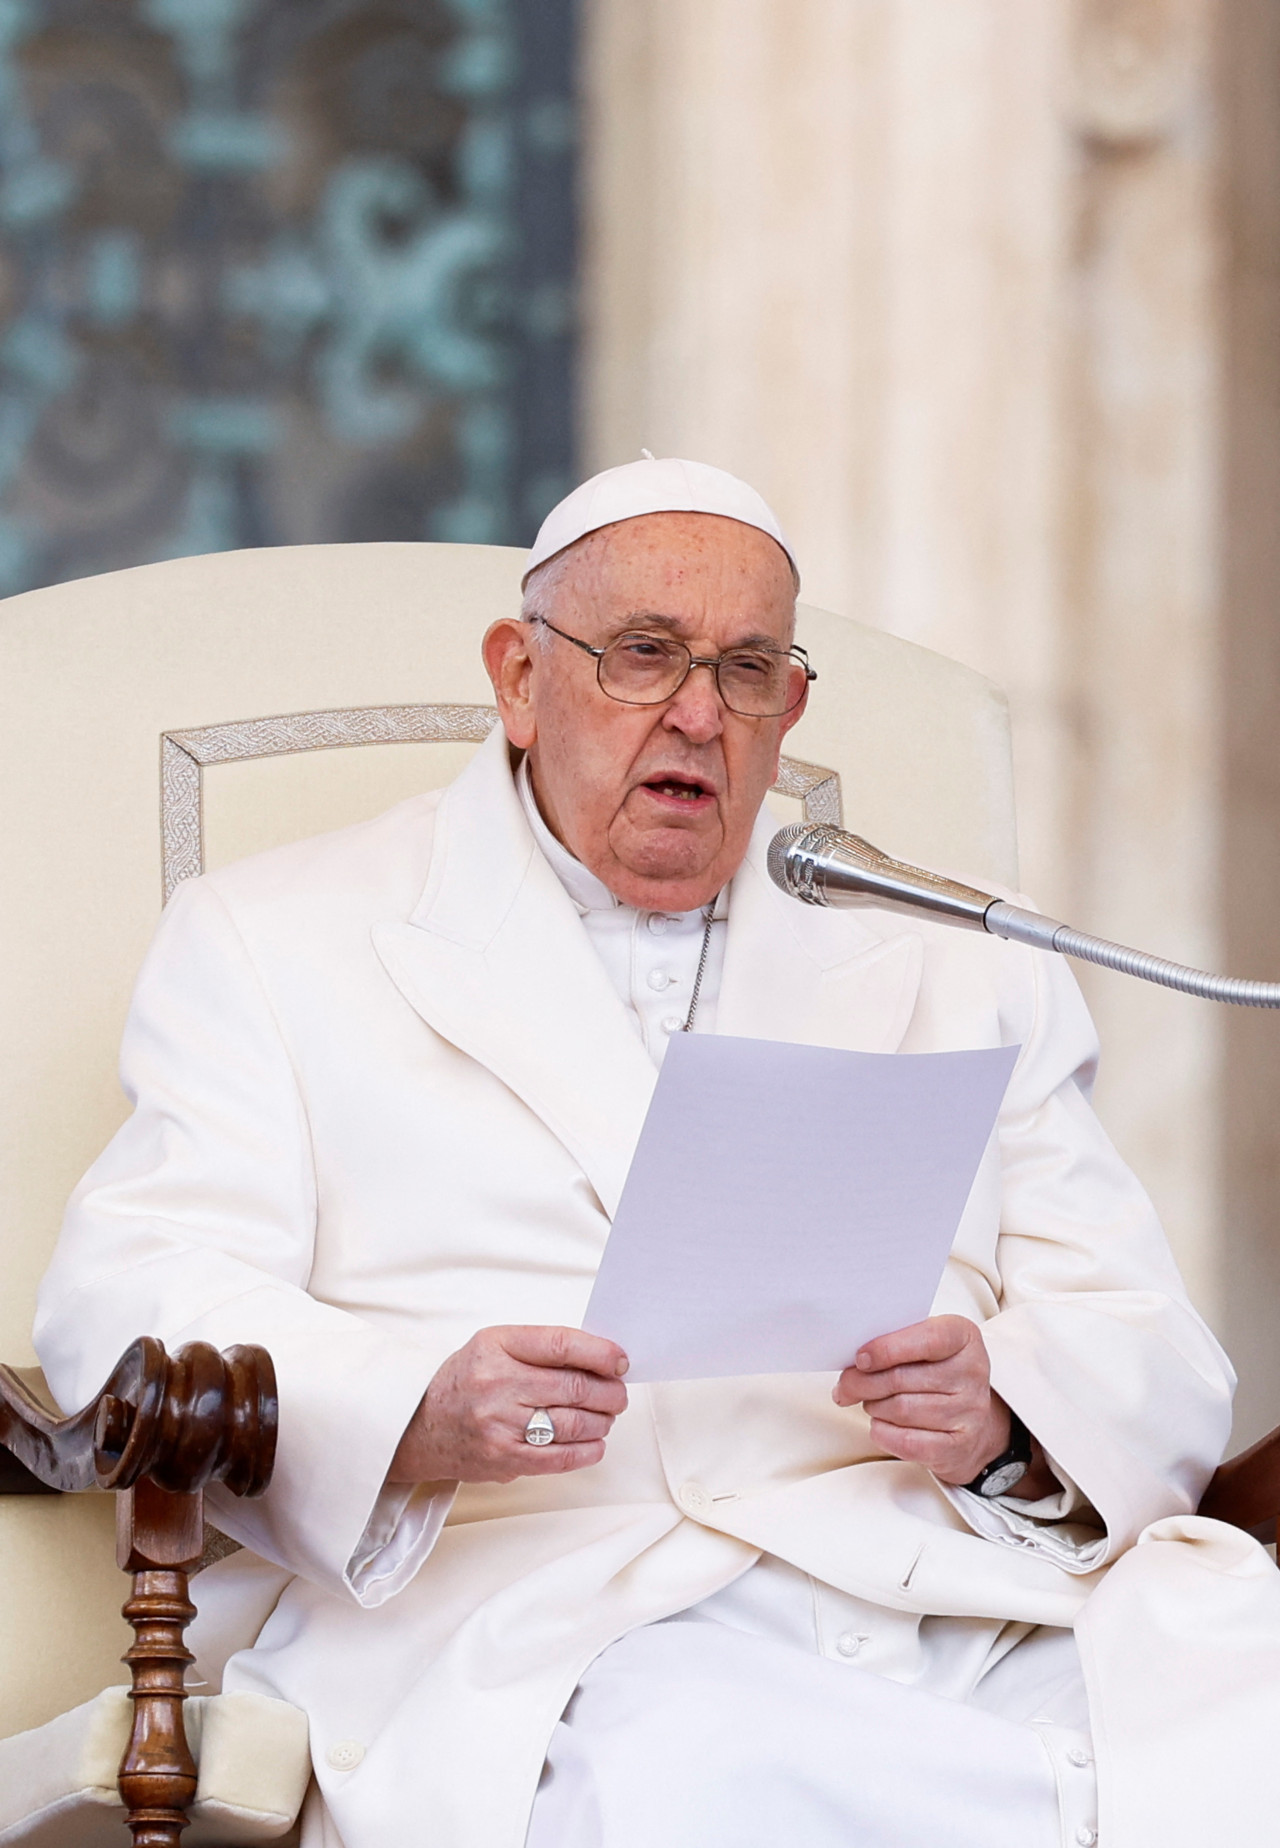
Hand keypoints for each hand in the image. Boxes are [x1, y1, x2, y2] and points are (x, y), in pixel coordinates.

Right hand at [389, 1326, 628, 1485]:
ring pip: (573, 1423)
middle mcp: (497, 1384)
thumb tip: (601, 1360)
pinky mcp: (504, 1459)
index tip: (620, 1360)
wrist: (419, 1427)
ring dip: (602, 1421)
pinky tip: (595, 1443)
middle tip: (619, 1394)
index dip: (600, 1353)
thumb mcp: (494, 1346)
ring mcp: (500, 1425)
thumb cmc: (466, 1382)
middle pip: (574, 1387)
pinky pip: (560, 1457)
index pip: (561, 1345)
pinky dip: (587, 1451)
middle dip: (610, 1392)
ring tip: (606, 1416)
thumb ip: (542, 1349)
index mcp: (496, 1346)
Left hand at [834, 1315, 1020, 1487]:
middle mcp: (972, 1373)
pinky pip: (909, 1442)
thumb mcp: (925, 1347)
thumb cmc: (938, 1375)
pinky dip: (884, 1433)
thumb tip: (853, 1365)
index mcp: (963, 1337)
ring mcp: (969, 1412)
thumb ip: (894, 1345)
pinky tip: (879, 1425)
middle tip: (847, 1385)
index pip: (926, 1339)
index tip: (859, 1358)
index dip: (886, 1349)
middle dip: (863, 1383)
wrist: (973, 1422)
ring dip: (874, 1407)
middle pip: (902, 1378)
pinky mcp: (959, 1446)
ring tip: (871, 1402)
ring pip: (901, 1410)